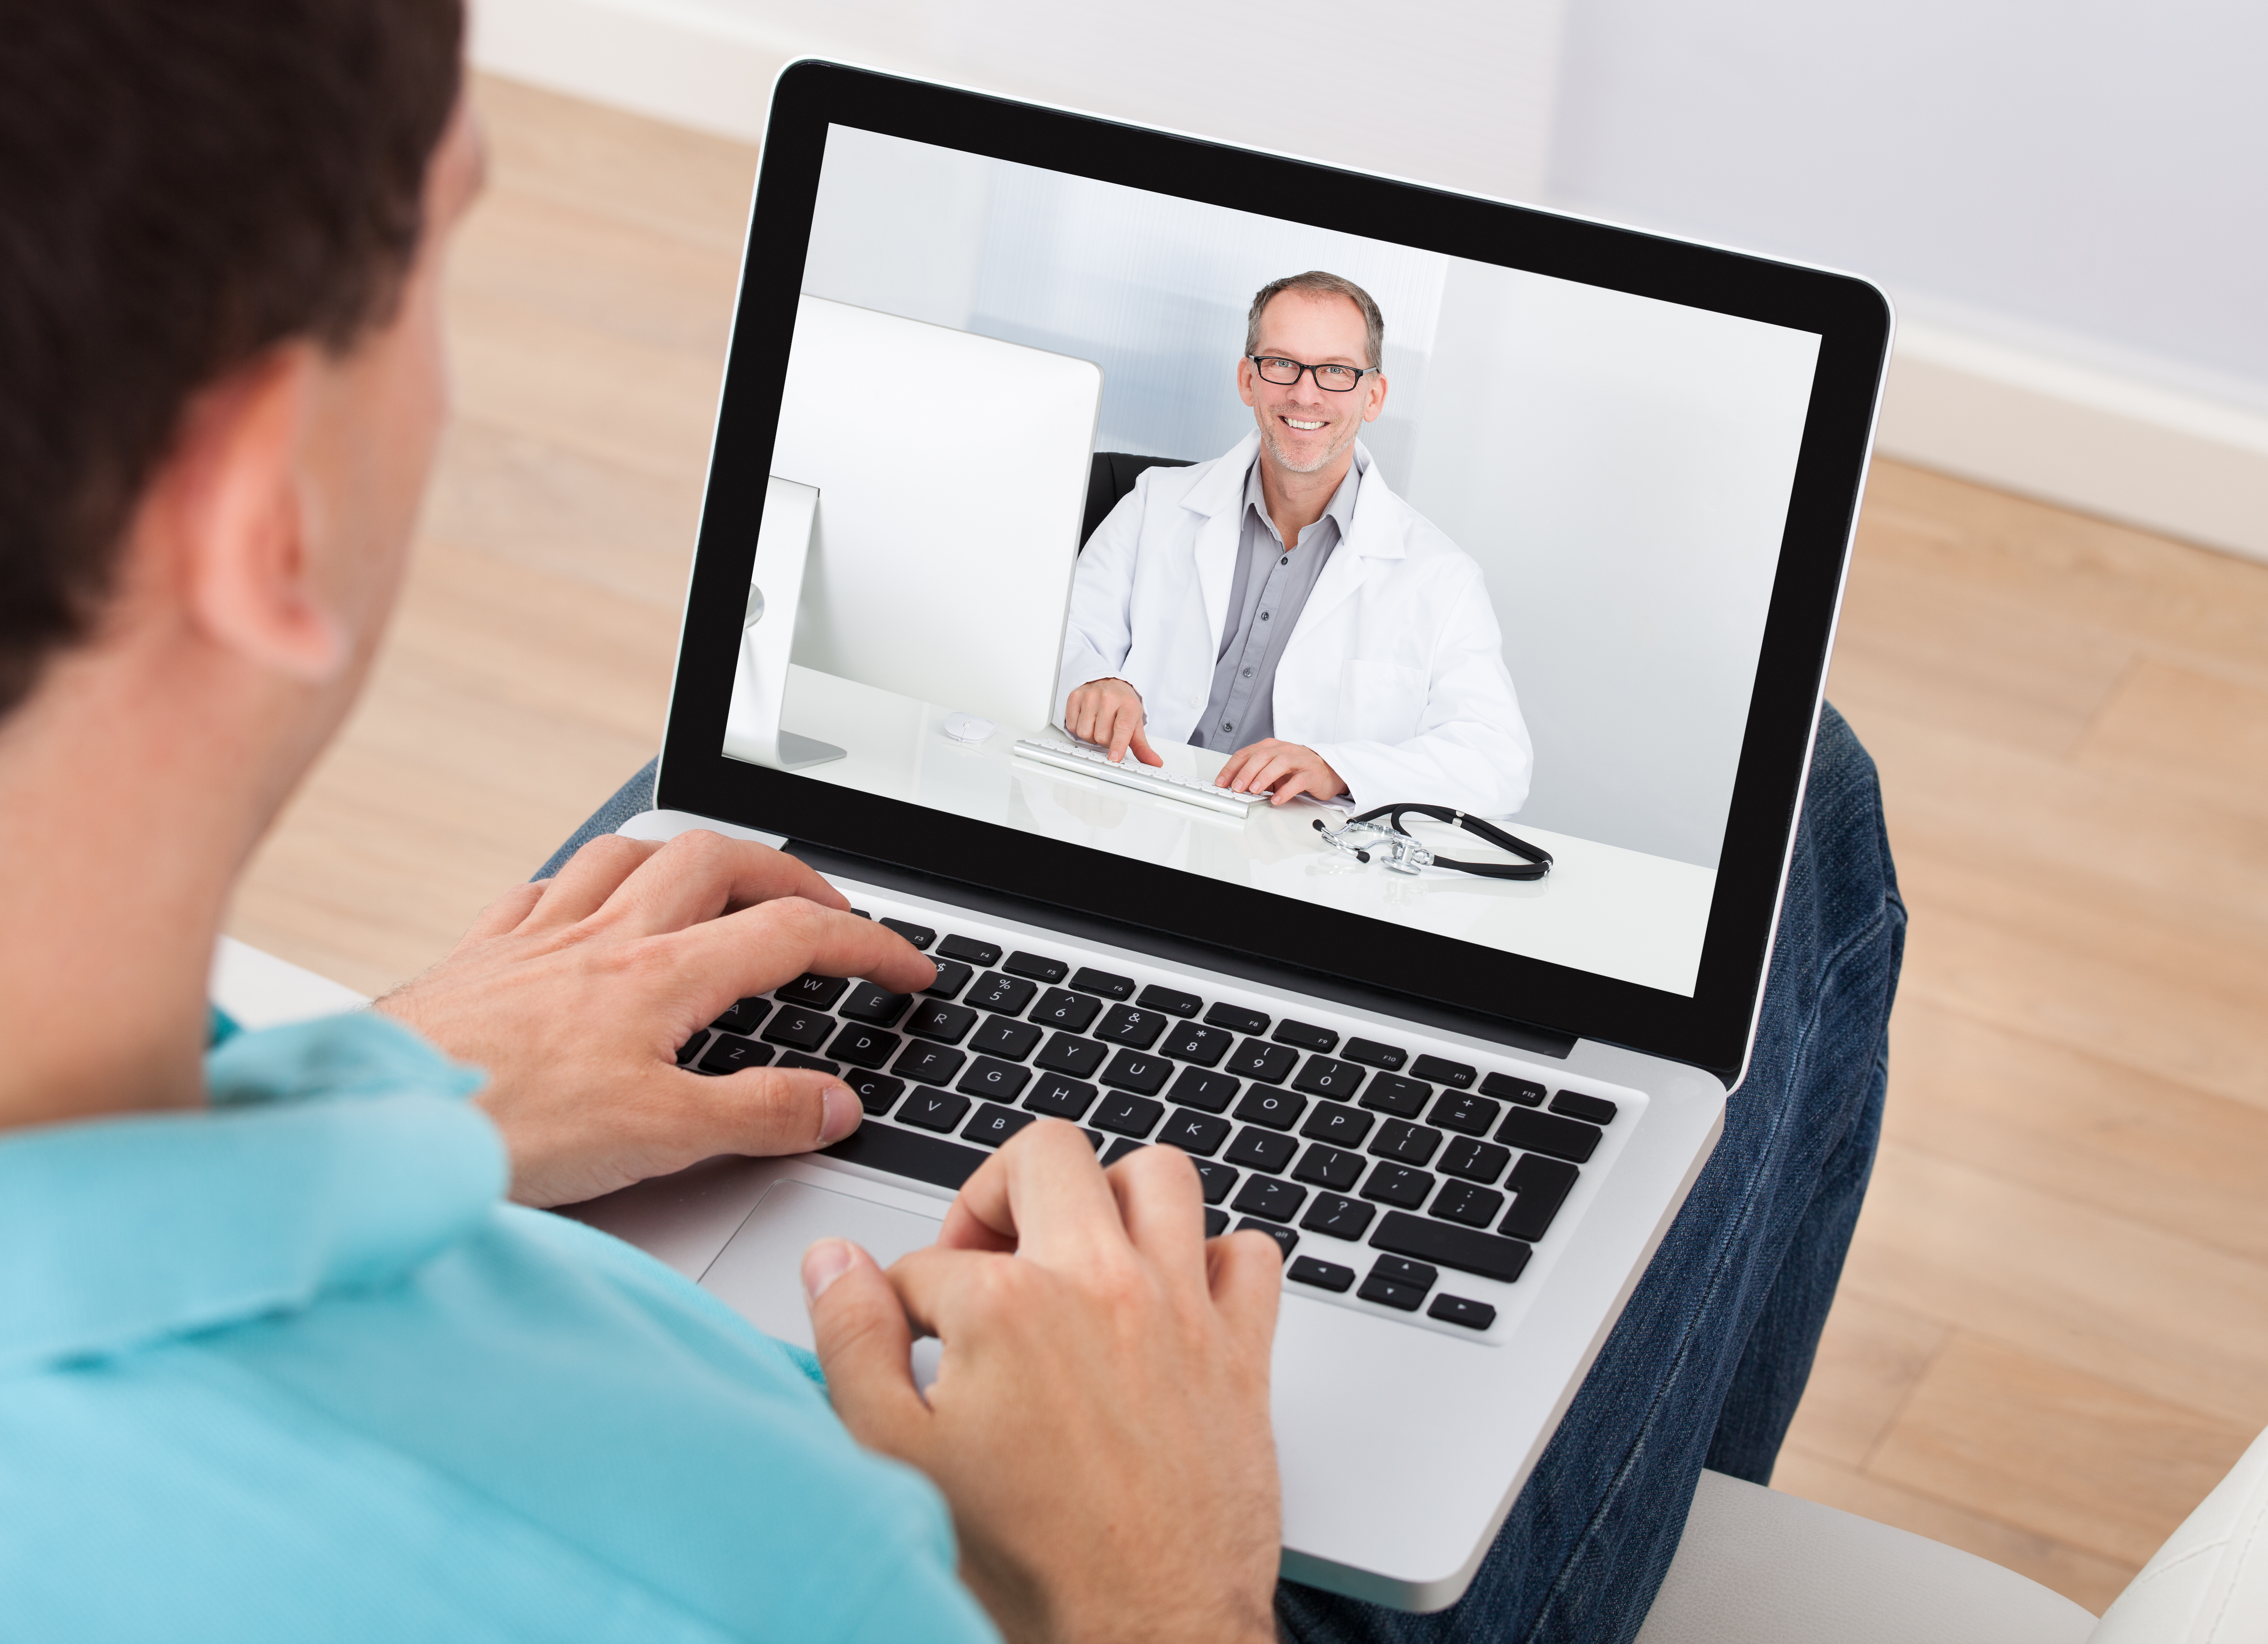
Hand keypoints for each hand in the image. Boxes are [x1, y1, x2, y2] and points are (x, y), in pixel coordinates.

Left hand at [374, 831, 934, 1207]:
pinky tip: (588, 906)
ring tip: (720, 882)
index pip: (790, 933)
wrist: (371, 1124)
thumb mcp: (657, 1139)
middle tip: (825, 908)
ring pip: (631, 854)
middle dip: (790, 871)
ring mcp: (536, 936)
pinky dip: (588, 882)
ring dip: (690, 854)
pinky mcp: (480, 953)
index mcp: (658, 976)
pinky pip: (545, 887)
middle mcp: (602, 936)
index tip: (908, 969)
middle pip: (719, 859)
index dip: (866, 944)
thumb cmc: (498, 1130)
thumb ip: (757, 1115)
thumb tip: (835, 1102)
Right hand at [806, 1124, 1282, 1643]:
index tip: (910, 1342)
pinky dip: (1216, 1261)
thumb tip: (833, 1262)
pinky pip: (1251, 1256)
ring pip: (1159, 1177)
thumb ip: (852, 1343)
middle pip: (1046, 1155)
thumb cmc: (1032, 1567)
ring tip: (1080, 1252)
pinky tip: (1174, 1300)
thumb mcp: (894, 1460)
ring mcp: (1181, 1312)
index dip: (903, 1301)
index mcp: (1009, 1307)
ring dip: (1113, 1199)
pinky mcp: (1242, 1354)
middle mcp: (1100, 1285)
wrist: (1144, 1638)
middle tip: (986, 1258)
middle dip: (999, 1191)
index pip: (928, 1259)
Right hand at [1063, 677, 1160, 766]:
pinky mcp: (1075, 696)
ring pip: (1085, 732)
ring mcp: (1090, 695)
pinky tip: (1087, 720)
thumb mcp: (1135, 724)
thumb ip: (1143, 746)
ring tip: (1098, 725)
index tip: (1114, 757)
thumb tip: (1155, 763)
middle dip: (1105, 741)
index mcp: (1128, 704)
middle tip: (1109, 731)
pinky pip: (1072, 726)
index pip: (1122, 727)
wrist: (1108, 683)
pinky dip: (1079, 728)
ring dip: (1091, 736)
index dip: (1118, 745)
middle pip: (1102, 736)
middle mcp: (1108, 697)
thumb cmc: (1122, 705)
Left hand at [1215, 738, 1346, 804]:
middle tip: (1236, 787)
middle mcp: (1284, 750)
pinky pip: (1298, 780)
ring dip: (1264, 777)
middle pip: (1262, 756)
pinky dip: (1286, 790)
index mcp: (1270, 747)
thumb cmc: (1296, 769)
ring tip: (1254, 790)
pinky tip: (1277, 799)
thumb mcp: (1272, 769)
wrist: (1327, 770)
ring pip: (1280, 763)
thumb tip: (1234, 788)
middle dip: (1246, 772)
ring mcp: (1299, 760)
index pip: (1246, 754)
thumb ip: (1255, 774)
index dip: (1232, 768)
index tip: (1221, 782)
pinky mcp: (1312, 773)